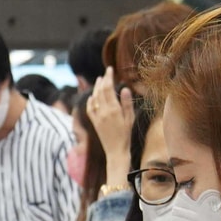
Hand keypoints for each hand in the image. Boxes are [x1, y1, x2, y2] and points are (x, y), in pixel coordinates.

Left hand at [87, 68, 134, 182]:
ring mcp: (97, 117)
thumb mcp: (130, 119)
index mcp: (113, 110)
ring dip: (96, 88)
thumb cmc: (126, 135)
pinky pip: (90, 108)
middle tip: (106, 73)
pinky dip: (90, 100)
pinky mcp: (94, 123)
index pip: (108, 89)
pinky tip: (92, 96)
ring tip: (99, 80)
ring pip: (94, 98)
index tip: (110, 69)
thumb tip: (124, 88)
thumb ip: (127, 103)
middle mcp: (103, 112)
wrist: (116, 151)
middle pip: (101, 91)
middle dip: (103, 80)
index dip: (108, 77)